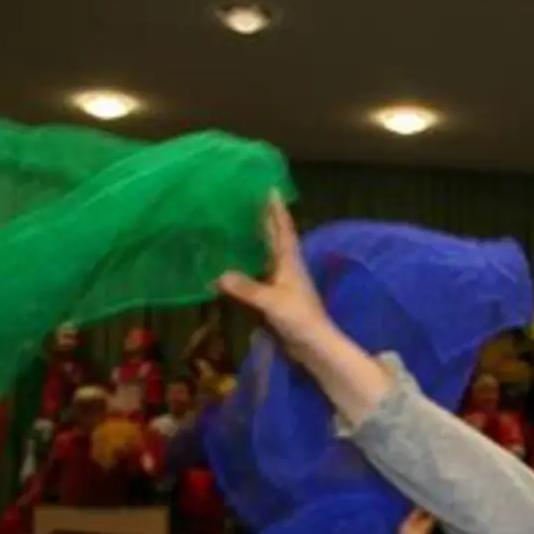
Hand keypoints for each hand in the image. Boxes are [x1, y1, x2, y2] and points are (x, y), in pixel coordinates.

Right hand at [216, 194, 333, 352]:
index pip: (282, 230)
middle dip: (267, 218)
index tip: (271, 189)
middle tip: (254, 199)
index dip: (276, 210)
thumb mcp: (271, 302)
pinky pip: (263, 272)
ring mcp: (285, 282)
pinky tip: (242, 263)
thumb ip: (247, 289)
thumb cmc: (298, 318)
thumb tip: (218, 276)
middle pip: (277, 237)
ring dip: (261, 239)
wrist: (314, 344)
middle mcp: (288, 267)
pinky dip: (253, 263)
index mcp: (289, 262)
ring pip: (270, 253)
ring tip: (246, 224)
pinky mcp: (279, 296)